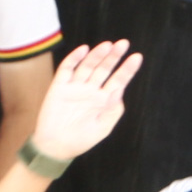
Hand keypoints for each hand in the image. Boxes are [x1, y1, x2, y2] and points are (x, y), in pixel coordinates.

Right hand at [29, 40, 143, 160]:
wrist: (55, 147)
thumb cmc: (80, 140)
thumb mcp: (103, 128)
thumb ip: (113, 110)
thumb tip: (119, 91)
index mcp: (103, 100)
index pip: (118, 81)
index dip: (127, 69)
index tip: (137, 57)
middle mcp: (90, 91)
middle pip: (104, 69)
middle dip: (113, 57)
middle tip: (123, 44)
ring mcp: (75, 88)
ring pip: (87, 66)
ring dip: (97, 55)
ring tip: (107, 45)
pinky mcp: (59, 87)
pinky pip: (67, 69)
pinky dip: (74, 59)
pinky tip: (83, 50)